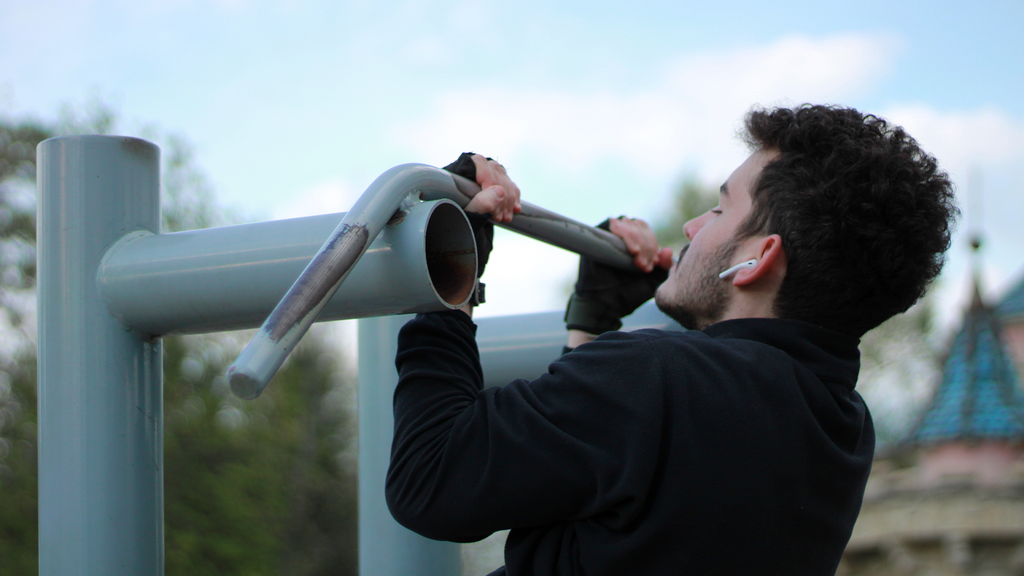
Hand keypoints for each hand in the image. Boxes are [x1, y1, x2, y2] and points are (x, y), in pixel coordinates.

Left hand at [442, 153, 521, 310]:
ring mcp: (474, 187)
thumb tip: (497, 191)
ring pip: (500, 177)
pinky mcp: (485, 195)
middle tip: (501, 214)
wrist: (455, 266)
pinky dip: (512, 198)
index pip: (474, 163)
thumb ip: (479, 207)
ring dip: (508, 195)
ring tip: (505, 217)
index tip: (495, 195)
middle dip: (502, 190)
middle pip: (491, 169)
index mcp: (448, 181)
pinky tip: (512, 211)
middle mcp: (461, 181)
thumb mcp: (465, 226)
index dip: (487, 175)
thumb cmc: (451, 247)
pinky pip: (505, 186)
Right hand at [564, 217, 671, 334]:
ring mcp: (607, 235)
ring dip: (638, 241)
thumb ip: (664, 267)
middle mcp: (619, 237)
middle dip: (646, 245)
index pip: (645, 230)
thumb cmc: (628, 294)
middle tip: (644, 266)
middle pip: (639, 225)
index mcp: (632, 243)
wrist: (606, 305)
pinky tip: (633, 252)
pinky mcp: (597, 236)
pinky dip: (627, 236)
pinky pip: (614, 225)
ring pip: (629, 224)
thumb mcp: (652, 280)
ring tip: (638, 263)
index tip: (653, 265)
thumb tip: (667, 250)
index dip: (652, 244)